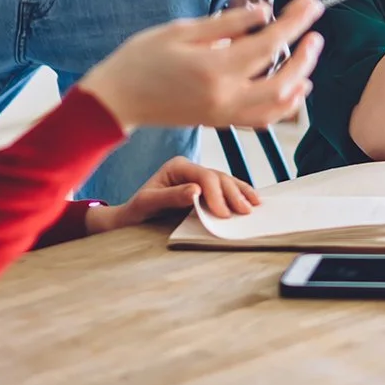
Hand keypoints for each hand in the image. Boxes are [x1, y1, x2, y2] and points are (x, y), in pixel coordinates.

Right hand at [77, 0, 323, 131]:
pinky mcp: (220, 122)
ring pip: (278, 106)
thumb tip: (264, 13)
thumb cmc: (142, 59)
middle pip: (284, 80)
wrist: (117, 99)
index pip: (269, 44)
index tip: (311, 4)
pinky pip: (263, 118)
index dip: (296, 22)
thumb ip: (227, 23)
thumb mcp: (182, 30)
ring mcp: (224, 114)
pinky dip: (284, 104)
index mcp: (214, 68)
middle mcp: (224, 96)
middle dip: (306, 55)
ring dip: (300, 80)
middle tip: (315, 31)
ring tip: (308, 55)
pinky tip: (293, 87)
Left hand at [85, 157, 260, 232]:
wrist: (131, 217)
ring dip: (240, 193)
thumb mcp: (148, 203)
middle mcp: (190, 168)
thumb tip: (196, 191)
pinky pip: (224, 189)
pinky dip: (237, 194)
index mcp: (178, 166)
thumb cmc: (136, 210)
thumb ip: (171, 196)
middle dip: (233, 194)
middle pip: (218, 177)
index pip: (204, 176)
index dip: (216, 194)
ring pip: (225, 181)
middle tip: (244, 211)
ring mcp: (198, 177)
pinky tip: (250, 200)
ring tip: (254, 205)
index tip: (223, 213)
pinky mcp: (203, 189)